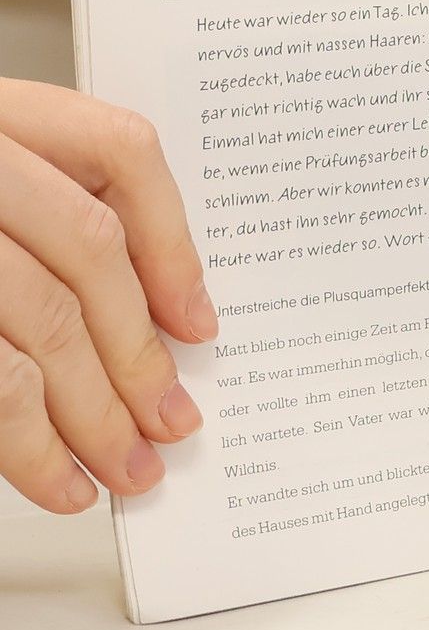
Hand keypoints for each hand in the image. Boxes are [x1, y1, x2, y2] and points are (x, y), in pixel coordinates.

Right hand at [0, 77, 216, 510]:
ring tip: (126, 469)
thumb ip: (37, 215)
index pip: (119, 150)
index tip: (197, 320)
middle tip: (171, 423)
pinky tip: (57, 479)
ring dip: (95, 410)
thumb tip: (154, 316)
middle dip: (138, 349)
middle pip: (89, 250)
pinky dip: (29, 441)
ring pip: (44, 319)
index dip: (172, 239)